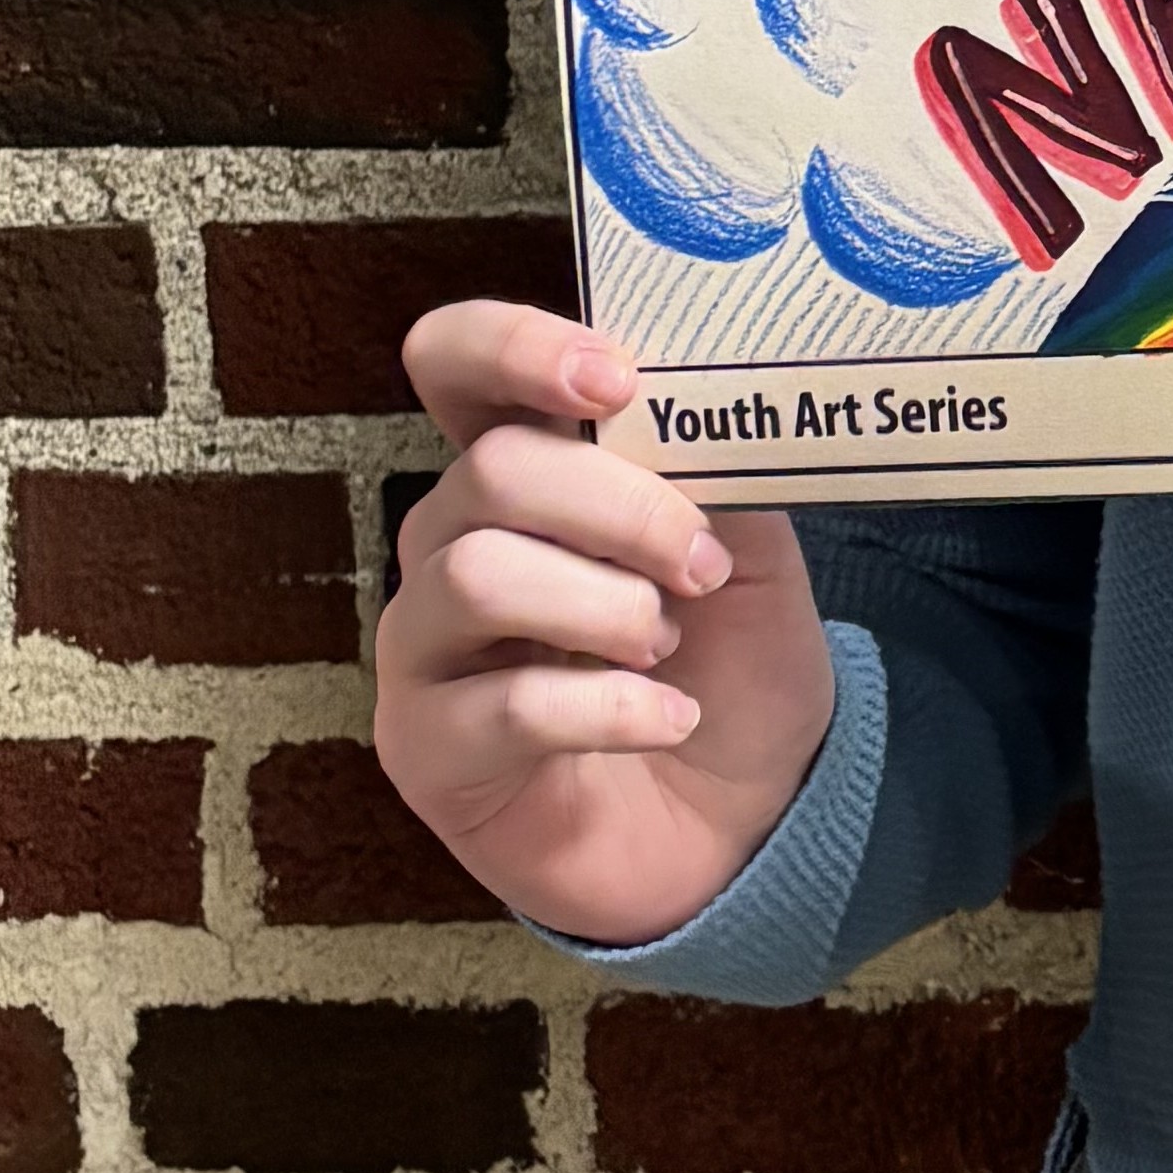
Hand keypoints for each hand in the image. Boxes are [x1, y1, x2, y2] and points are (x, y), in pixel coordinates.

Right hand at [374, 303, 837, 950]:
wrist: (742, 824)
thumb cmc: (727, 670)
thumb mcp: (748, 552)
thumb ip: (715, 470)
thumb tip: (705, 398)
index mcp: (521, 473)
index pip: (455, 365)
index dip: (512, 348)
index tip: (616, 379)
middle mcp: (450, 545)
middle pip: (492, 472)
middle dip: (623, 509)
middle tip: (702, 567)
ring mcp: (424, 648)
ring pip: (478, 575)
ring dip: (607, 607)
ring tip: (671, 648)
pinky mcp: (427, 749)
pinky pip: (506, 704)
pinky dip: (612, 706)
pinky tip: (671, 717)